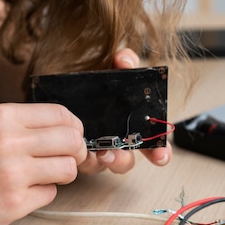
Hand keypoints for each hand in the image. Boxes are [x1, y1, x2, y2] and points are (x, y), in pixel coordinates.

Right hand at [0, 103, 86, 224]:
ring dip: (61, 176)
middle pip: (72, 141)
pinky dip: (41, 195)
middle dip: (75, 153)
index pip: (62, 115)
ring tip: (40, 178)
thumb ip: (21, 125)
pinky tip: (19, 194)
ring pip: (68, 169)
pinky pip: (50, 194)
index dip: (74, 129)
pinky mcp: (14, 202)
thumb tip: (64, 131)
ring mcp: (13, 173)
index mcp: (3, 116)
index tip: (71, 139)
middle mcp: (10, 141)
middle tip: (67, 161)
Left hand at [77, 48, 171, 174]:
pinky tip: (80, 149)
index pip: (153, 144)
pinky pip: (82, 162)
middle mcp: (116, 141)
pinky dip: (83, 157)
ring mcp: (96, 149)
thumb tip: (125, 60)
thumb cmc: (96, 81)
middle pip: (126, 160)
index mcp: (133, 125)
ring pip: (104, 164)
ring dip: (104, 160)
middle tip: (119, 154)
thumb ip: (125, 62)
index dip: (160, 152)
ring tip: (100, 152)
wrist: (64, 85)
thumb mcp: (113, 67)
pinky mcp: (77, 151)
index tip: (161, 156)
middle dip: (124, 160)